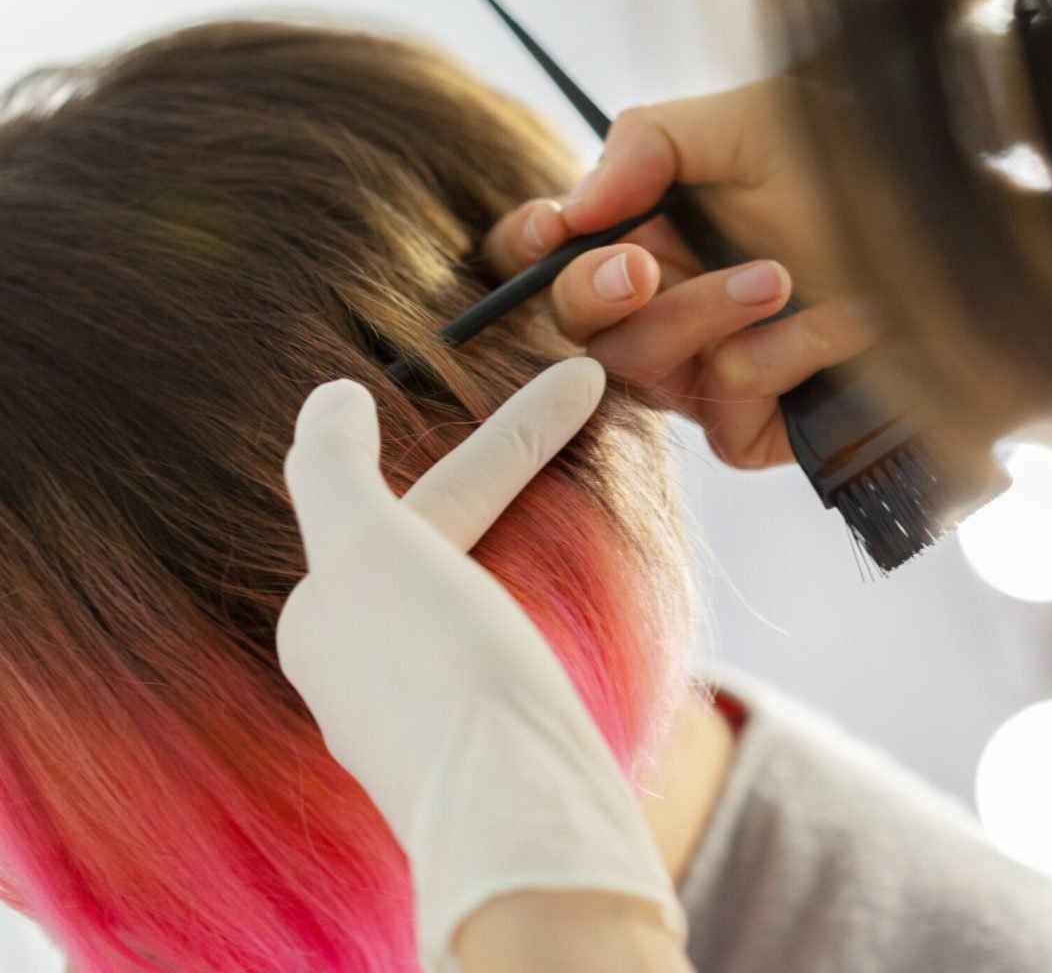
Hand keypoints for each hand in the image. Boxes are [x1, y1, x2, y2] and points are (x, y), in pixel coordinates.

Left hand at [276, 359, 684, 972]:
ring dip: (528, 541)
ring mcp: (426, 720)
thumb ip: (334, 466)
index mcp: (325, 621)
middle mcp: (362, 676)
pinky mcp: (488, 753)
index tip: (576, 379)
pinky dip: (541, 606)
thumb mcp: (365, 546)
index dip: (512, 436)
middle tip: (580, 405)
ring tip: (585, 498)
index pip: (427, 495)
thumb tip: (331, 398)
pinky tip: (570, 611)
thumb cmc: (436, 670)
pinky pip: (509, 654)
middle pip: (446, 543)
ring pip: (480, 598)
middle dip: (509, 474)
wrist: (516, 812)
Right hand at [484, 78, 877, 468]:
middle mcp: (664, 304)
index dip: (527, 248)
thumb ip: (650, 141)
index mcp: (648, 231)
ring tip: (781, 275)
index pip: (547, 253)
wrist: (973, 239)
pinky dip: (782, 360)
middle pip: (578, 325)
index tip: (552, 228)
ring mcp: (705, 371)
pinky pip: (724, 414)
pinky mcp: (755, 425)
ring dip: (704, 315)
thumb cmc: (866, 171)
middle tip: (641, 264)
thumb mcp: (755, 121)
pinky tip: (845, 323)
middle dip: (595, 294)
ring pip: (642, 372)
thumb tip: (573, 206)